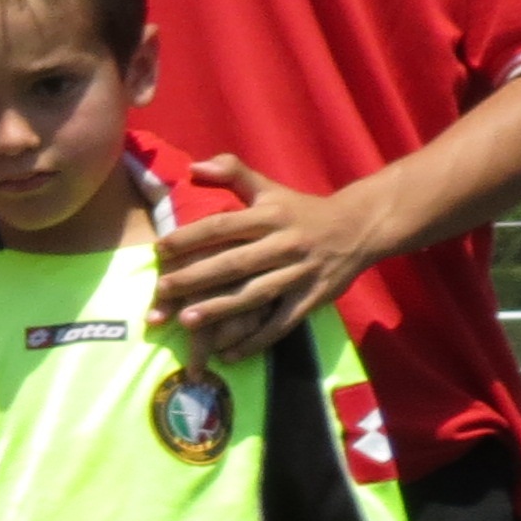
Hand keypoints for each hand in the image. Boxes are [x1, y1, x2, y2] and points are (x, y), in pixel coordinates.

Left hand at [151, 156, 383, 362]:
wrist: (360, 226)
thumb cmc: (302, 209)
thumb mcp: (270, 188)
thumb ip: (233, 172)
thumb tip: (194, 166)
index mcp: (269, 215)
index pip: (222, 225)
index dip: (190, 237)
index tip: (159, 250)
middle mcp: (283, 243)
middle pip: (234, 262)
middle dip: (196, 277)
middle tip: (160, 290)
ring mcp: (299, 273)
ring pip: (255, 294)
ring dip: (221, 309)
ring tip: (187, 321)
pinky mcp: (312, 298)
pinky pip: (281, 323)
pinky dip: (255, 341)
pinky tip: (226, 355)